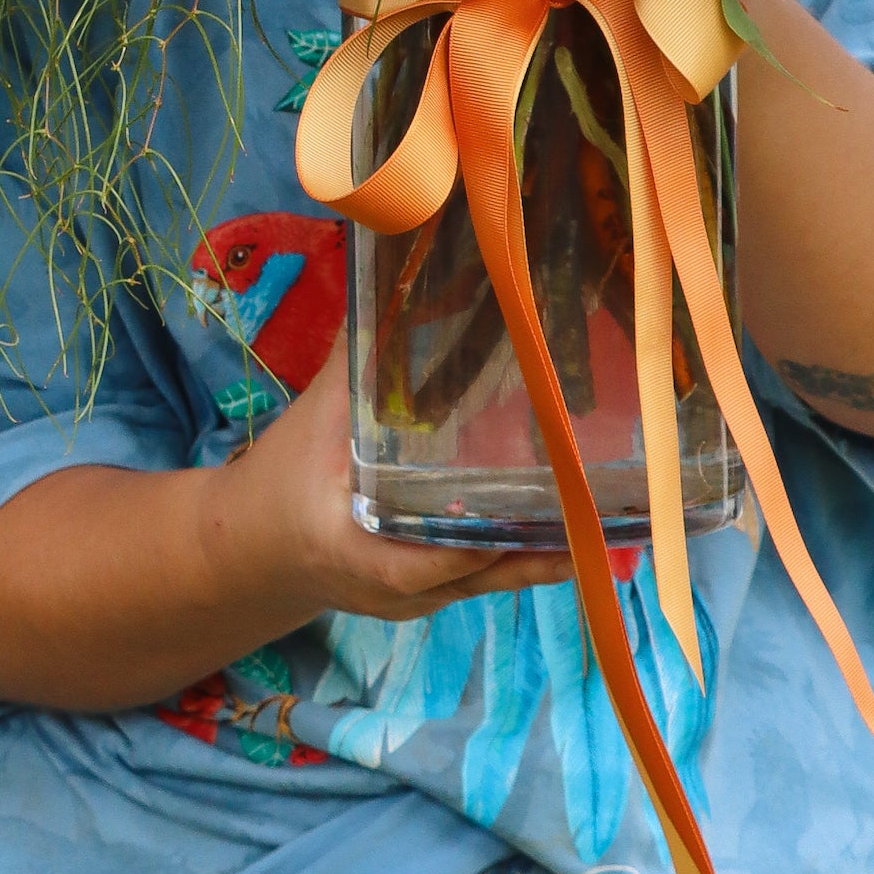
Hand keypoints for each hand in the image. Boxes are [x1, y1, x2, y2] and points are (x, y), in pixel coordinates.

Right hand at [213, 362, 588, 628]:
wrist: (250, 548)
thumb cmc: (283, 478)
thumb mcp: (317, 417)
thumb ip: (362, 357)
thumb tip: (400, 273)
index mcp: (361, 549)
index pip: (436, 554)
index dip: (493, 534)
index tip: (547, 505)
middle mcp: (401, 589)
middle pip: (488, 569)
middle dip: (548, 541)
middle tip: (612, 507)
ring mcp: (421, 601)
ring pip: (498, 579)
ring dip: (553, 551)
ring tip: (622, 523)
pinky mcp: (434, 596)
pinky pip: (490, 576)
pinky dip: (530, 553)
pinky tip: (579, 528)